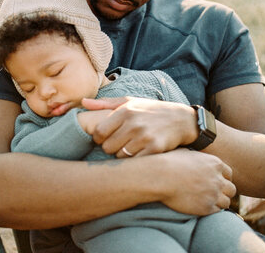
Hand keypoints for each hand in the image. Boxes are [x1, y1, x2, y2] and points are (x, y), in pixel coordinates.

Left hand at [81, 97, 197, 157]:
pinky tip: (141, 152)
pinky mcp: (154, 149)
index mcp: (125, 111)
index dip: (100, 138)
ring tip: (132, 146)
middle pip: (107, 147)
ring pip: (120, 156)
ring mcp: (144, 137)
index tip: (107, 138)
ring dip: (123, 154)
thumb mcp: (130, 102)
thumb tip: (82, 102)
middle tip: (121, 143)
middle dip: (112, 147)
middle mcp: (133, 123)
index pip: (99, 132)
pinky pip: (134, 162)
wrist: (182, 120)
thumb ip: (105, 104)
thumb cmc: (151, 110)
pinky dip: (135, 160)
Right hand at [159, 149, 235, 214]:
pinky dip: (210, 209)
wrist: (160, 177)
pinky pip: (216, 211)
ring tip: (206, 201)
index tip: (215, 182)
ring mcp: (213, 194)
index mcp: (215, 163)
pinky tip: (200, 205)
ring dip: (218, 202)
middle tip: (213, 193)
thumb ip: (196, 157)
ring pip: (226, 202)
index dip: (223, 178)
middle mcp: (218, 179)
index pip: (229, 174)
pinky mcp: (206, 207)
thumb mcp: (185, 153)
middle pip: (231, 189)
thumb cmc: (169, 162)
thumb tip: (194, 156)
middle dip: (224, 191)